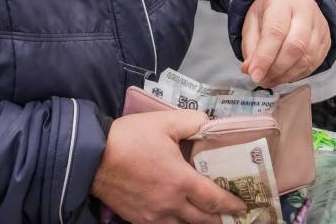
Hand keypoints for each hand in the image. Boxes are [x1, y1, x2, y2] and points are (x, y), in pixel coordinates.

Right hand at [92, 110, 245, 223]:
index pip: (214, 199)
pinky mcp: (138, 219)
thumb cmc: (129, 138)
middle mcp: (170, 204)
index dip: (231, 205)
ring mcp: (153, 215)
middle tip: (232, 216)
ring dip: (199, 223)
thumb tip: (209, 123)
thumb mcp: (164, 122)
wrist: (92, 158)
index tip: (243, 206)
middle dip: (220, 219)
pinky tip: (180, 217)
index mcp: (180, 181)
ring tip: (209, 217)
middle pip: (203, 219)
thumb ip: (192, 122)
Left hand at [240, 0, 330, 87]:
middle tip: (261, 79)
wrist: (293, 0)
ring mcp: (319, 26)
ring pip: (306, 58)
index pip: (275, 32)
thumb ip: (250, 45)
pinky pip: (314, 64)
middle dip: (276, 69)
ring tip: (270, 80)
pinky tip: (284, 76)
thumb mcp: (252, 21)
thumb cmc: (271, 10)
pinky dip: (297, 75)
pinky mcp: (326, 40)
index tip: (254, 74)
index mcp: (282, 3)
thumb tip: (250, 69)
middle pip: (294, 47)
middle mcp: (305, 12)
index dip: (264, 57)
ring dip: (286, 75)